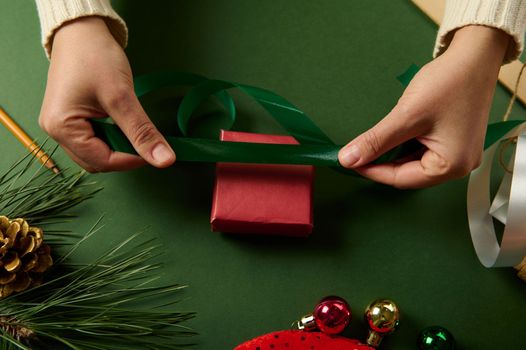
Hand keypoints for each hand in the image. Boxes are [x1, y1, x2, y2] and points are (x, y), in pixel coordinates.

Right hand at [39, 17, 174, 171]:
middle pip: (96, 162)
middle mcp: (55, 131)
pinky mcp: (70, 120)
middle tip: (144, 139)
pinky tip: (122, 124)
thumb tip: (165, 160)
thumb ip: (142, 132)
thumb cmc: (95, 57)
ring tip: (132, 128)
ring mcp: (61, 126)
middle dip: (123, 156)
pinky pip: (93, 141)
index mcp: (61, 128)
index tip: (156, 152)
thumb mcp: (122, 97)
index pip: (102, 161)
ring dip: (118, 148)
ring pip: (96, 154)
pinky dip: (111, 139)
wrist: (82, 31)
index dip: (131, 160)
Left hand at [338, 25, 509, 188]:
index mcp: (452, 166)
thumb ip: (375, 141)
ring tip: (375, 139)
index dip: (372, 171)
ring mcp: (459, 153)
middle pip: (408, 174)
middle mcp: (460, 166)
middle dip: (382, 162)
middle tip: (358, 151)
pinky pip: (423, 150)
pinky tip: (394, 134)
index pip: (401, 179)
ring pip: (414, 162)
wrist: (475, 55)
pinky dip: (405, 144)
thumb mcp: (406, 115)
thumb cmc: (450, 82)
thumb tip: (348, 159)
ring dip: (393, 153)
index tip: (349, 162)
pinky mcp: (455, 141)